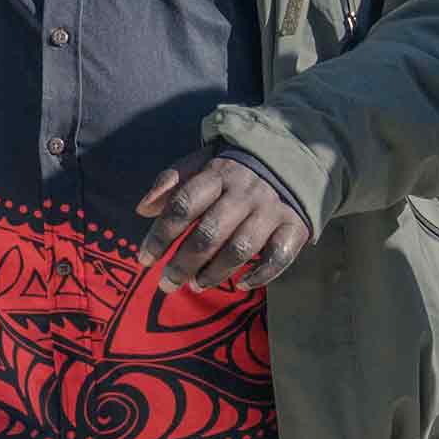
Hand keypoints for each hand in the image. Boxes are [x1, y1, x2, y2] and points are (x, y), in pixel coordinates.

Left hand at [136, 146, 309, 291]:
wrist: (296, 154)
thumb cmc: (237, 168)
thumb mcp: (203, 161)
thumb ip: (172, 180)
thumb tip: (143, 209)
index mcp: (218, 174)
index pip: (183, 206)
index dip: (160, 236)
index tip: (145, 259)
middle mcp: (245, 193)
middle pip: (209, 234)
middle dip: (183, 264)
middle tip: (167, 284)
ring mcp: (272, 209)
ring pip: (240, 249)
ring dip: (215, 273)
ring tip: (197, 284)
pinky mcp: (295, 224)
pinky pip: (279, 256)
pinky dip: (261, 275)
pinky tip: (242, 283)